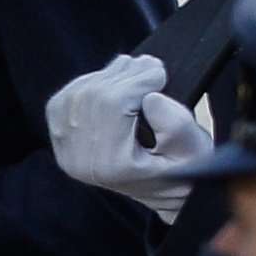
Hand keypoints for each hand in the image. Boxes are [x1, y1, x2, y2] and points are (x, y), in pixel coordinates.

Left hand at [45, 53, 204, 219]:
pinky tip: (113, 82)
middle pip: (92, 96)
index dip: (136, 80)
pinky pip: (65, 100)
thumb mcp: (194, 151)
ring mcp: (66, 151)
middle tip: (150, 64)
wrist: (163, 191)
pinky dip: (88, 84)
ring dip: (108, 75)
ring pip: (77, 94)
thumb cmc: (183, 170)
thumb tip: (151, 98)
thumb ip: (177, 126)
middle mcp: (80, 160)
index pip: (112, 104)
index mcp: (112, 165)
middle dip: (123, 74)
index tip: (160, 70)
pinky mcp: (61, 142)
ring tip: (136, 69)